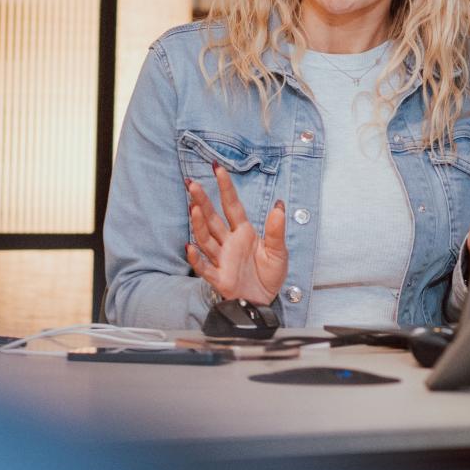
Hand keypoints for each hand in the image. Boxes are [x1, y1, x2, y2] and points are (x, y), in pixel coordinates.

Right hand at [185, 165, 286, 305]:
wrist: (265, 301)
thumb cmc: (269, 275)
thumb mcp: (279, 252)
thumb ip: (277, 230)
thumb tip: (279, 205)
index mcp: (243, 232)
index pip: (232, 206)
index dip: (225, 188)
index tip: (217, 169)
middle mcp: (229, 243)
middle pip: (213, 219)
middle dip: (202, 201)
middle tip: (192, 184)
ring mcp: (222, 259)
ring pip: (206, 239)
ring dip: (199, 224)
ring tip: (193, 208)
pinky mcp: (219, 278)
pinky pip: (205, 267)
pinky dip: (197, 259)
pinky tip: (190, 247)